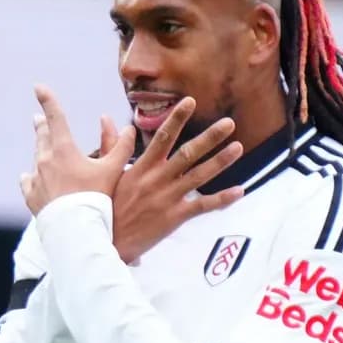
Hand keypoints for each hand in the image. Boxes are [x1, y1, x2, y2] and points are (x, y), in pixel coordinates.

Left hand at [20, 85, 133, 214]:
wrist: (75, 228)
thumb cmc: (96, 198)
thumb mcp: (113, 170)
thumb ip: (122, 147)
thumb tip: (129, 128)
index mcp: (63, 149)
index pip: (55, 117)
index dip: (48, 100)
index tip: (38, 87)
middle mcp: (44, 160)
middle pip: (42, 136)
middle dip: (43, 125)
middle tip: (39, 118)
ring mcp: (34, 178)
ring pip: (37, 158)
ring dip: (41, 151)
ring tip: (43, 147)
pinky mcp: (30, 195)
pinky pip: (28, 181)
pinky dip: (32, 177)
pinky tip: (31, 177)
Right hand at [111, 96, 241, 263]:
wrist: (103, 241)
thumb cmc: (104, 206)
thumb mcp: (105, 173)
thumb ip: (111, 144)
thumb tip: (107, 119)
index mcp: (141, 168)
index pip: (161, 138)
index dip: (176, 119)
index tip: (190, 101)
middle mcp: (156, 180)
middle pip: (187, 153)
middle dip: (210, 137)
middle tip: (229, 123)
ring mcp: (166, 198)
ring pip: (199, 176)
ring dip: (220, 161)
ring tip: (238, 147)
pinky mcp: (173, 217)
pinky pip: (202, 206)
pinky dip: (221, 199)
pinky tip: (239, 191)